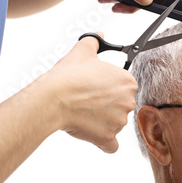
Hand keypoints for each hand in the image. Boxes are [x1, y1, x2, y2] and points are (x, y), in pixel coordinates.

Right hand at [46, 32, 137, 151]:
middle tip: (88, 100)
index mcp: (128, 82)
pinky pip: (111, 146)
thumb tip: (99, 36)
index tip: (97, 87)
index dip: (110, 88)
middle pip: (121, 106)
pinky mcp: (108, 138)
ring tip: (83, 113)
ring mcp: (119, 122)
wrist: (53, 99)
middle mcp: (129, 102)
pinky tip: (95, 135)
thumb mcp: (82, 52)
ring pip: (115, 124)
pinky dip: (104, 142)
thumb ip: (95, 41)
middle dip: (108, 105)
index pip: (125, 88)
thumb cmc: (68, 76)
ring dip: (103, 121)